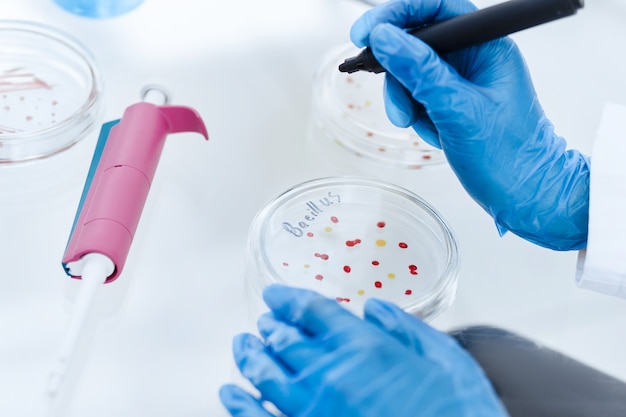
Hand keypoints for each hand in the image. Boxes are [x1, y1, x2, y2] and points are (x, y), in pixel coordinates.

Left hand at [219, 285, 506, 416]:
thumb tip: (375, 308)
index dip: (288, 299)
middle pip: (284, 341)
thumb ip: (406, 330)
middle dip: (271, 327)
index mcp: (363, 348)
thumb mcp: (447, 361)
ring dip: (249, 357)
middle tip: (264, 322)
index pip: (312, 312)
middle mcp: (330, 375)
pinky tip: (230, 392)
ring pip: (264, 376)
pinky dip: (239, 404)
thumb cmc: (458, 412)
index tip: (275, 295)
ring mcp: (311, 410)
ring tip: (242, 345)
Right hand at [350, 0, 588, 249]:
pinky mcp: (454, 103)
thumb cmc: (510, 156)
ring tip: (421, 125)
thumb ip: (420, 71)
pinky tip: (435, 134)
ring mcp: (462, 81)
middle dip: (400, 76)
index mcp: (486, 45)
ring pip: (412, 74)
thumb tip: (385, 39)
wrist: (527, 195)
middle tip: (401, 108)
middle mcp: (474, 58)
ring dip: (407, 102)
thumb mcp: (457, 109)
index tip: (365, 35)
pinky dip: (418, 117)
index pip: (435, 9)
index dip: (396, 16)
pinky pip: (419, 98)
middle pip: (416, 44)